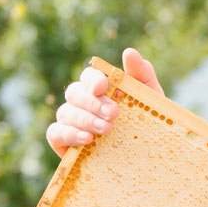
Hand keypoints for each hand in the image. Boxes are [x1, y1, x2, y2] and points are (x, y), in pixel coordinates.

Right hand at [47, 48, 162, 157]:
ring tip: (106, 130)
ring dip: (85, 119)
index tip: (103, 87)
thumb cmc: (149, 122)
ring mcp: (72, 122)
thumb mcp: (151, 97)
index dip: (93, 79)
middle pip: (74, 93)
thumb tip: (129, 52)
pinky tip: (86, 139)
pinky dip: (68, 134)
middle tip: (114, 114)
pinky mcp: (64, 143)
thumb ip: (142, 73)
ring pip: (65, 112)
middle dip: (93, 103)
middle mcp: (82, 103)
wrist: (153, 154)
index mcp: (100, 88)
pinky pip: (55, 133)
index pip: (89, 77)